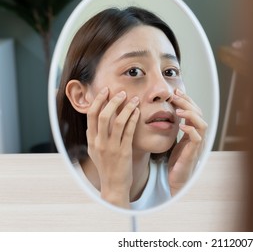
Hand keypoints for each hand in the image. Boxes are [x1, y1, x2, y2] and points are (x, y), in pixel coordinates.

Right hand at [86, 87, 139, 207]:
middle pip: (102, 115)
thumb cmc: (106, 167)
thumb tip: (93, 121)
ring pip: (117, 121)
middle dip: (112, 101)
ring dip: (126, 108)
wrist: (113, 185)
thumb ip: (94, 136)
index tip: (105, 90)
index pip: (91, 115)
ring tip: (134, 99)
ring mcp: (111, 147)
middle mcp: (99, 142)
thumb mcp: (95, 151)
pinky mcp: (124, 152)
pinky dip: (133, 119)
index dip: (98, 100)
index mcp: (91, 140)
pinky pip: (128, 131)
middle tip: (121, 92)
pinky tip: (138, 112)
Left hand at [168, 89, 207, 195]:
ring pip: (201, 124)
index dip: (186, 100)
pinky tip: (182, 126)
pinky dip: (191, 130)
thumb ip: (174, 128)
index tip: (175, 92)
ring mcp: (197, 145)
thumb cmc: (175, 162)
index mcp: (193, 132)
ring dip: (190, 114)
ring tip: (178, 110)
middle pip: (199, 114)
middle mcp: (198, 136)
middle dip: (188, 103)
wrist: (176, 181)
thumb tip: (165, 113)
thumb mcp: (174, 141)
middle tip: (175, 95)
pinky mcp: (193, 153)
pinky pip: (197, 138)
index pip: (193, 111)